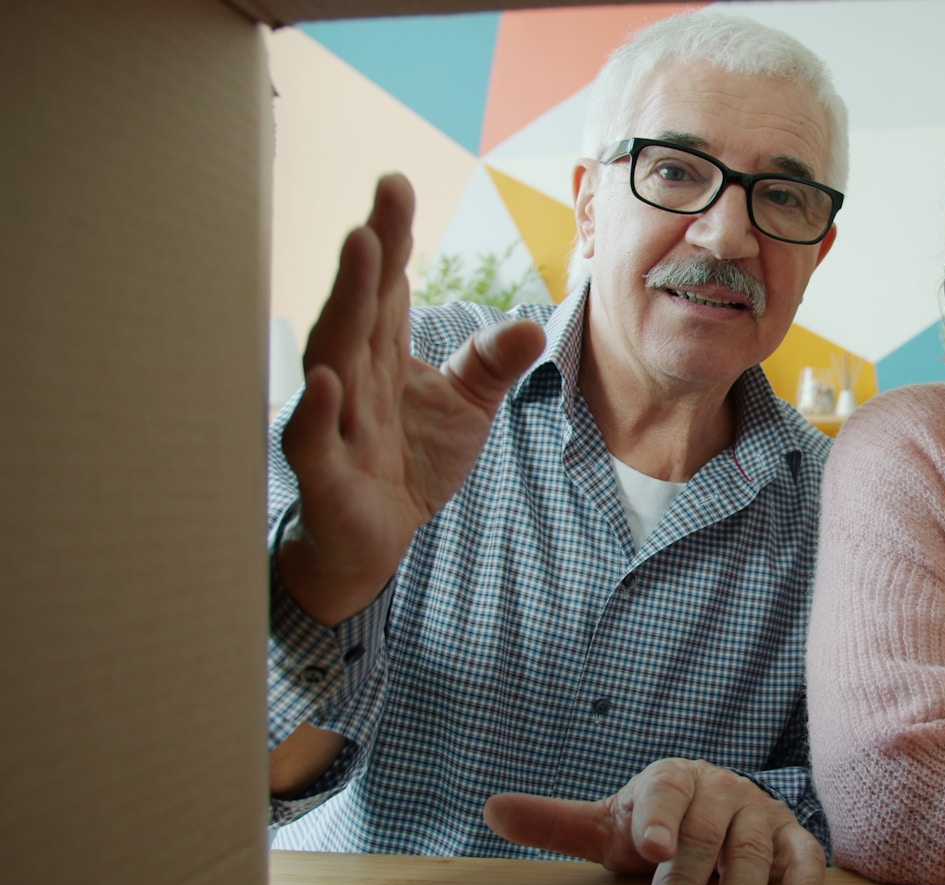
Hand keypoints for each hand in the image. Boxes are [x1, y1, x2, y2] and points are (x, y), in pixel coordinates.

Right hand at [277, 173, 544, 625]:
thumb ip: (492, 364)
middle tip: (382, 203)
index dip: (392, 238)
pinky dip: (317, 409)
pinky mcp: (324, 472)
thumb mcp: (466, 407)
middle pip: (360, 308)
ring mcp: (332, 420)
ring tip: (360, 252)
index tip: (396, 185)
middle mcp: (351, 375)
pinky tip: (327, 378)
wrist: (372, 539)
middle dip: (370, 256)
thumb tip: (532, 330)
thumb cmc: (408, 461)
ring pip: (333, 355)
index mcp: (382, 352)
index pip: (387, 287)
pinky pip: (313, 438)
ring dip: (346, 305)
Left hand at [483, 758, 824, 884]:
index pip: (664, 793)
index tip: (650, 848)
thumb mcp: (606, 824)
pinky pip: (806, 862)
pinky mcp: (794, 840)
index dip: (658, 819)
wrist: (714, 807)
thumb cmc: (654, 824)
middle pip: (705, 834)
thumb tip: (490, 809)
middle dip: (688, 879)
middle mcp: (720, 790)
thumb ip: (555, 822)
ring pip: (754, 853)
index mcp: (670, 779)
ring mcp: (760, 814)